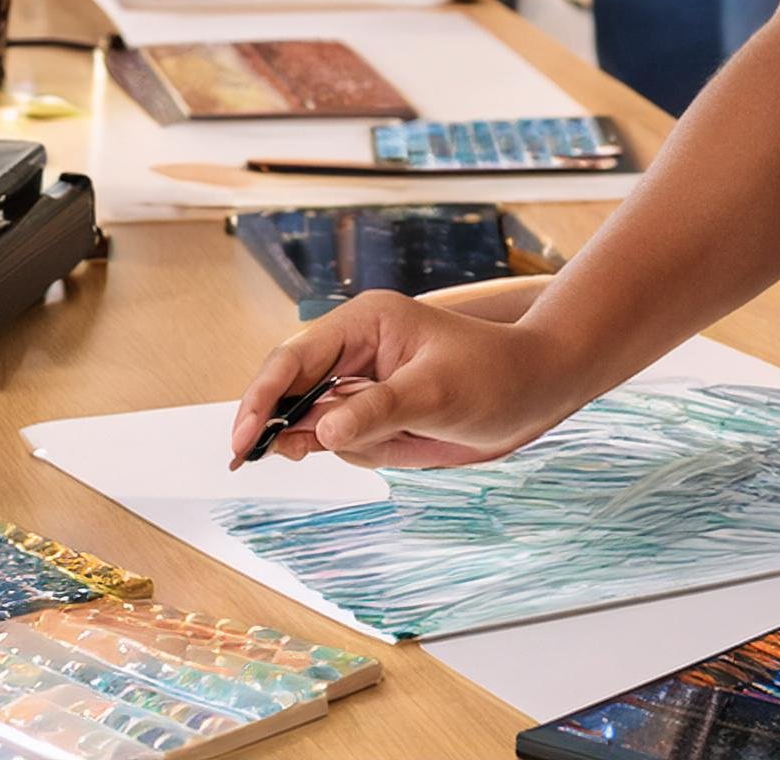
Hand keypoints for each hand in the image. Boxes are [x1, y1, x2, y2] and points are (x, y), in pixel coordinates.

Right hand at [228, 289, 587, 471]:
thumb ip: (375, 411)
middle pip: (292, 389)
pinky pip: (344, 441)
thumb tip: (317, 433)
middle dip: (280, 422)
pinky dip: (360, 452)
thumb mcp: (435, 393)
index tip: (244, 438)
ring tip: (399, 440)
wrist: (535, 394)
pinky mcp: (375, 413)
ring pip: (316, 423)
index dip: (262, 397)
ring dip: (340, 442)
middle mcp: (356, 349)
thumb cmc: (494, 376)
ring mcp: (364, 384)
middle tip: (255, 457)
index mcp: (365, 322)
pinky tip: (405, 444)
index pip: (295, 358)